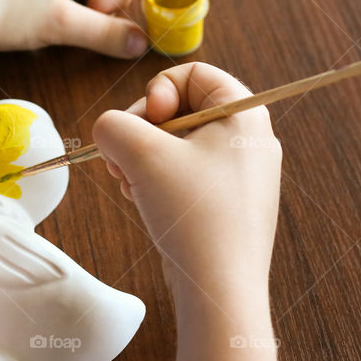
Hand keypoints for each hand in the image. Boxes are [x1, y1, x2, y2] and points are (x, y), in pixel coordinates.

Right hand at [92, 62, 281, 297]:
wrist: (220, 288)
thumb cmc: (193, 213)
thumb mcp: (141, 153)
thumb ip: (114, 125)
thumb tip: (110, 130)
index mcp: (245, 113)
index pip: (193, 72)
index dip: (157, 90)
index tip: (143, 123)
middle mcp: (250, 139)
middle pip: (182, 109)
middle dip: (142, 131)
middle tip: (123, 159)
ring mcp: (242, 175)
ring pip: (180, 146)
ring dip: (144, 159)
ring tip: (131, 184)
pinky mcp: (230, 205)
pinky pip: (188, 176)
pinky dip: (160, 182)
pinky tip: (144, 202)